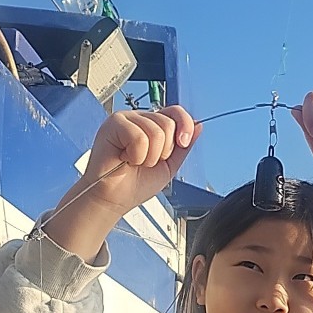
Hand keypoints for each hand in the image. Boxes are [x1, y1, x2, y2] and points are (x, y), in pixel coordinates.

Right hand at [80, 106, 200, 217]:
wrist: (113, 199)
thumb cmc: (134, 185)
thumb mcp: (169, 166)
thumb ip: (183, 147)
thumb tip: (198, 126)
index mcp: (152, 126)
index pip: (176, 112)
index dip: (185, 126)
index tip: (183, 143)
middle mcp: (139, 119)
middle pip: (168, 123)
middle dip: (163, 151)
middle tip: (146, 161)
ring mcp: (126, 120)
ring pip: (155, 131)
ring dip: (149, 156)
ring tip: (134, 161)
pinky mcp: (113, 125)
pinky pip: (139, 137)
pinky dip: (136, 155)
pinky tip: (125, 158)